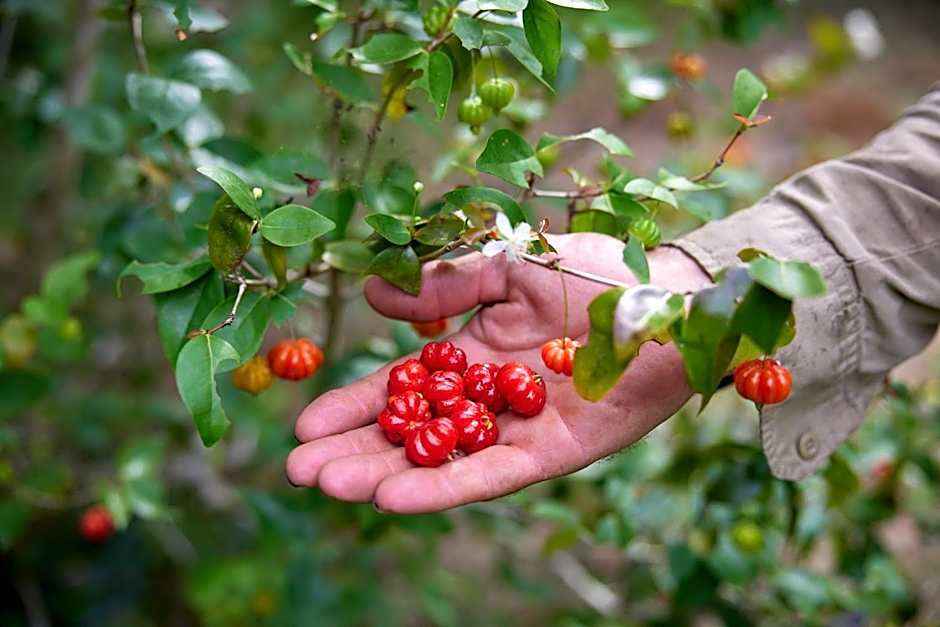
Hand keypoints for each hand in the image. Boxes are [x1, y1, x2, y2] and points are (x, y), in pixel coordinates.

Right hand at [286, 233, 710, 512]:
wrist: (675, 298)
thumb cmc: (601, 275)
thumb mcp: (511, 265)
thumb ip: (448, 282)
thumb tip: (374, 296)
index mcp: (475, 352)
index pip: (401, 386)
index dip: (354, 405)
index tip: (305, 426)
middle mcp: (490, 398)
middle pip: (411, 432)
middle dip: (356, 450)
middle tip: (300, 471)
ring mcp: (520, 428)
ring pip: (443, 460)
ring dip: (388, 475)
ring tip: (333, 487)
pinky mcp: (556, 452)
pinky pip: (493, 473)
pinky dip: (445, 487)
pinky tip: (396, 499)